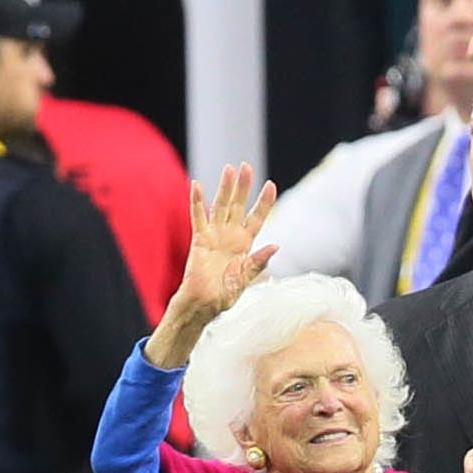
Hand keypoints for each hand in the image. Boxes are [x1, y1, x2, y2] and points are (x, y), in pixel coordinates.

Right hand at [147, 164, 278, 366]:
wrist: (203, 306)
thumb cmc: (224, 296)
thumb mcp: (245, 279)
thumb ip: (258, 262)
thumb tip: (275, 246)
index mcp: (245, 245)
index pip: (257, 218)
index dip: (264, 202)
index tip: (271, 184)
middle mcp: (230, 236)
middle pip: (238, 206)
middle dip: (243, 187)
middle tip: (247, 166)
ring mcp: (214, 236)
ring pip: (220, 207)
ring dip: (224, 188)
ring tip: (229, 169)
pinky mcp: (199, 240)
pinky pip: (198, 218)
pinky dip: (197, 202)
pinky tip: (197, 186)